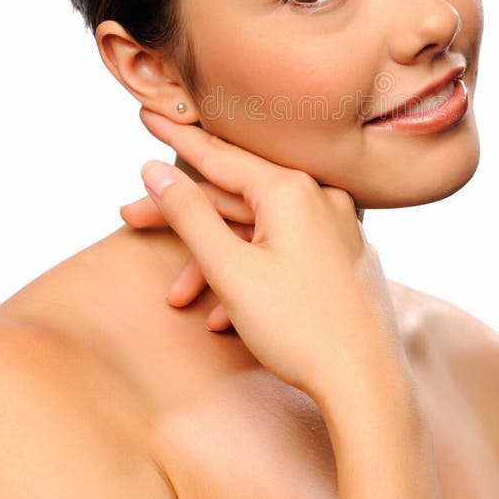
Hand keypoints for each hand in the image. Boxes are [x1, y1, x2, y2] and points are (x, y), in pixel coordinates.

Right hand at [135, 108, 406, 406]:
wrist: (367, 384)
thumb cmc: (299, 328)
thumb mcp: (231, 270)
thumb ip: (190, 215)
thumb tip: (156, 172)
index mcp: (293, 191)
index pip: (219, 156)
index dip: (177, 139)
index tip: (148, 113)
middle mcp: (319, 198)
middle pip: (235, 195)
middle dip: (183, 214)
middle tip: (130, 216)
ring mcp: (334, 227)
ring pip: (258, 229)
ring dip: (215, 260)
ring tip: (179, 297)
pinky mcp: (340, 255)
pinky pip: (284, 250)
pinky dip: (251, 274)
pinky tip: (225, 315)